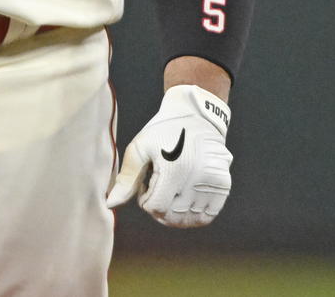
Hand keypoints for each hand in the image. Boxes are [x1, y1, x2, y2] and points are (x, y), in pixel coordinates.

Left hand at [105, 84, 231, 227]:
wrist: (198, 115)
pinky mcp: (223, 184)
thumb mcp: (140, 147)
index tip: (147, 183)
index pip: (156, 208)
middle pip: (172, 216)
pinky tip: (187, 200)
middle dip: (160, 206)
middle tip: (160, 185)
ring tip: (174, 189)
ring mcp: (213, 182)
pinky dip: (195, 214)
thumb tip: (110, 205)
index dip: (146, 200)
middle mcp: (196, 177)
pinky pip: (208, 215)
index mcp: (174, 168)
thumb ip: (126, 178)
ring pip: (189, 219)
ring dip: (177, 211)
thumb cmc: (163, 131)